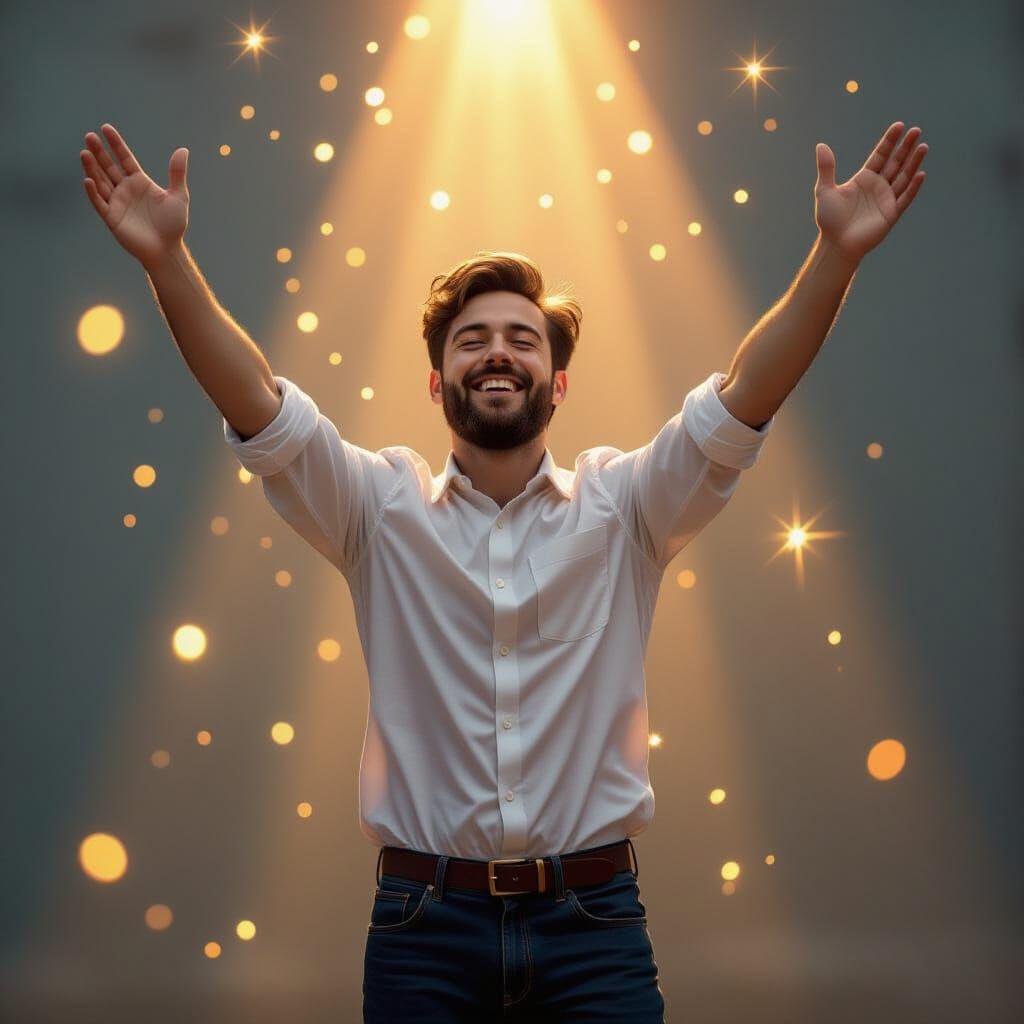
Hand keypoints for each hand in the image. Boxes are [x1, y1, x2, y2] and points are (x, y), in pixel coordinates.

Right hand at [80, 123, 189, 267]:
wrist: (166, 249)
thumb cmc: (173, 224)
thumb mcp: (178, 195)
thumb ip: (177, 173)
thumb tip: (183, 149)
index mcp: (140, 182)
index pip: (124, 158)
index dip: (116, 144)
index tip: (105, 128)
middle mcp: (126, 190)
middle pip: (109, 167)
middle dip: (99, 152)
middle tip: (89, 136)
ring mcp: (117, 203)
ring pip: (101, 181)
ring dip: (92, 168)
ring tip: (85, 152)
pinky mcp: (112, 218)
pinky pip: (100, 202)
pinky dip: (93, 192)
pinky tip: (89, 179)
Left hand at [814, 122, 927, 260]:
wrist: (835, 244)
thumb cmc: (829, 220)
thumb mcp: (825, 190)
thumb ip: (826, 168)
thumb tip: (821, 145)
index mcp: (864, 178)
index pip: (880, 155)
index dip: (889, 141)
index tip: (899, 126)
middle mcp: (878, 186)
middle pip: (895, 162)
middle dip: (905, 147)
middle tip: (915, 130)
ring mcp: (886, 199)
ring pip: (904, 177)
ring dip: (913, 162)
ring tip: (923, 146)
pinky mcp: (891, 214)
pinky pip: (905, 198)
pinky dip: (913, 187)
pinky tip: (920, 174)